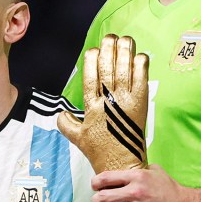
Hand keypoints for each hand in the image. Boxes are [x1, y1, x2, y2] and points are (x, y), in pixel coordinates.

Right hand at [57, 35, 148, 173]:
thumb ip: (65, 123)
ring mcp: (127, 102)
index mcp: (92, 107)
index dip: (92, 60)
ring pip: (125, 70)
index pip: (91, 77)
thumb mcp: (76, 137)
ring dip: (125, 52)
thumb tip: (59, 112)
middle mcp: (109, 102)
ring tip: (125, 39)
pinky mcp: (141, 104)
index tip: (93, 49)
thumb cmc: (99, 151)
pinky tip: (139, 56)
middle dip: (109, 50)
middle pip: (108, 69)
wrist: (122, 164)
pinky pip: (142, 80)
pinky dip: (141, 66)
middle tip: (110, 37)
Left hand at [91, 165, 192, 201]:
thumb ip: (141, 169)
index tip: (95, 186)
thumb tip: (128, 168)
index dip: (95, 183)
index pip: (105, 178)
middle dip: (96, 200)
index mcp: (137, 177)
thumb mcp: (157, 172)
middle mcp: (135, 192)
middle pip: (101, 197)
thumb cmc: (170, 190)